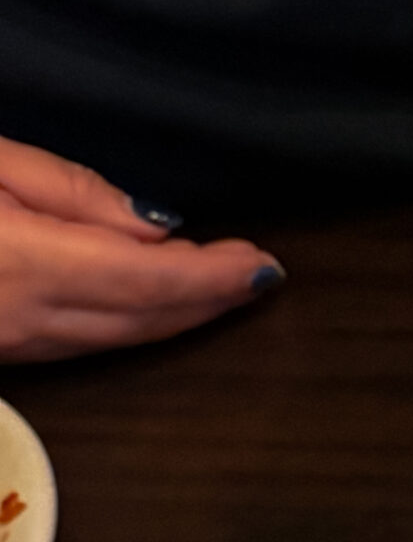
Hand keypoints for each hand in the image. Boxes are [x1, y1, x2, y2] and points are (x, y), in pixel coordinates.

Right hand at [0, 136, 279, 364]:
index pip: (145, 278)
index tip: (260, 266)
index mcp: (25, 263)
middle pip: (144, 316)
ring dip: (183, 314)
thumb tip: (152, 224)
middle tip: (259, 273)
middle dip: (209, 298)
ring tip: (228, 284)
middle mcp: (29, 318)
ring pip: (124, 338)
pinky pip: (93, 343)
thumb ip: (69, 191)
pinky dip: (141, 321)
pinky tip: (166, 300)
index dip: (210, 277)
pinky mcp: (14, 350)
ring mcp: (20, 343)